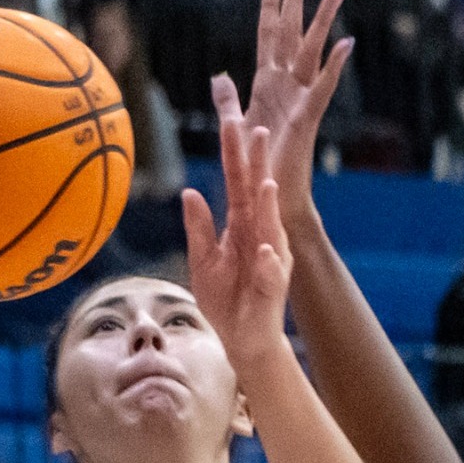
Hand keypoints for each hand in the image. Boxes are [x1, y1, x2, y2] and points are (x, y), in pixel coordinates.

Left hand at [181, 120, 291, 371]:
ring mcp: (270, 258)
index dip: (233, 155)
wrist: (243, 339)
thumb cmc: (225, 299)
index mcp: (240, 225)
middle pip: (257, 194)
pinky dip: (267, 263)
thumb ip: (199, 228)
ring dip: (268, 207)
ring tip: (265, 184)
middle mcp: (259, 234)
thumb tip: (188, 192)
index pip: (236, 183)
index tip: (231, 122)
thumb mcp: (203, 260)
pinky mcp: (274, 287)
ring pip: (269, 228)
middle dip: (258, 165)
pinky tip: (263, 251)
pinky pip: (271, 273)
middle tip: (258, 132)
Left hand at [212, 0, 352, 225]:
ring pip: (312, 51)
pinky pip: (322, 88)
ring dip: (323, 19)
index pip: (269, 35)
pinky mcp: (307, 120)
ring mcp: (299, 100)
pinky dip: (334, 66)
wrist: (269, 202)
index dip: (271, 6)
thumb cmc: (254, 168)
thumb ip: (227, 99)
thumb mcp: (234, 126)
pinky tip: (345, 43)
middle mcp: (285, 86)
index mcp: (267, 85)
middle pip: (292, 31)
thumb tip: (219, 76)